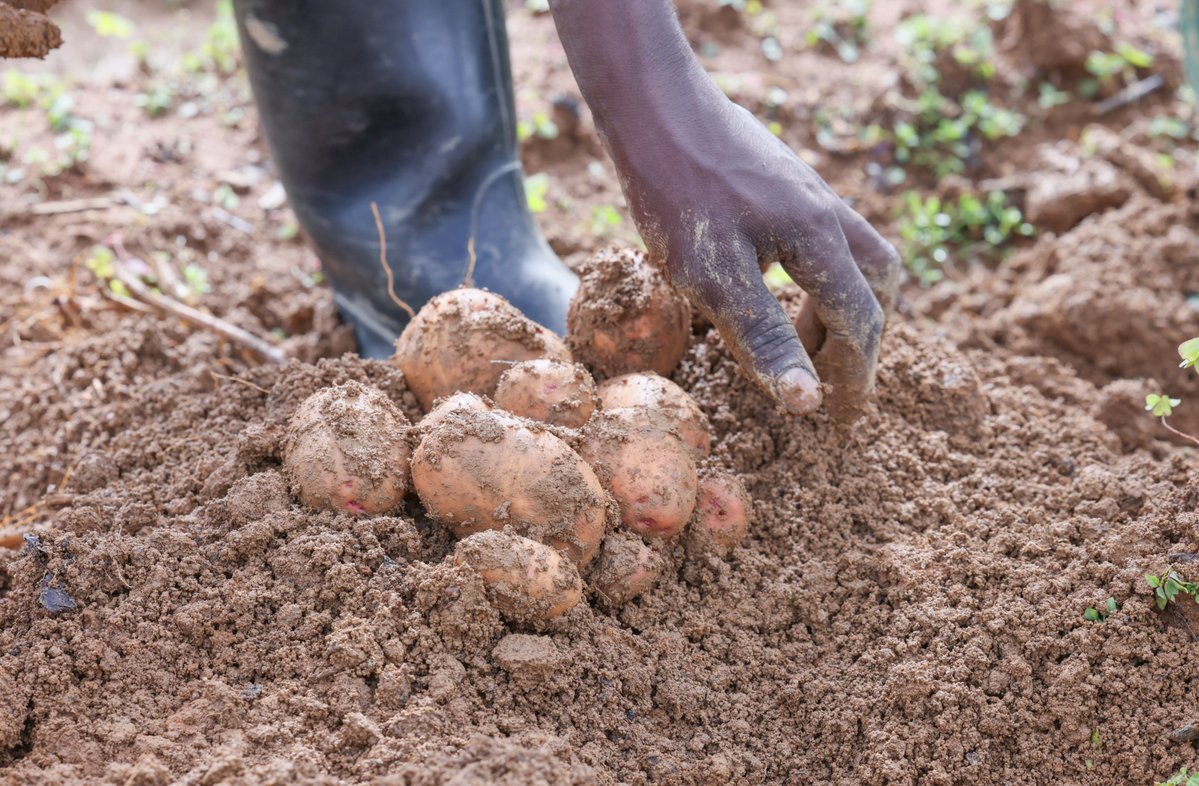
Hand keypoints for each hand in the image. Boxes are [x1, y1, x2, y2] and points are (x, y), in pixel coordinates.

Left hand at [550, 0, 899, 420]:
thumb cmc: (675, 190)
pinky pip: (824, 238)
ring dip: (841, 305)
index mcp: (819, 238)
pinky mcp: (783, 182)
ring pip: (855, 256)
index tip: (839, 418)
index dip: (854, 375)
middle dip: (862, 338)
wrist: (651, 105)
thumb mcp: (712, 278)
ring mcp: (808, 192)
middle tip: (830, 380)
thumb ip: (764, 338)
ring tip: (801, 341)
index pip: (860, 321)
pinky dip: (815, 276)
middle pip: (877, 284)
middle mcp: (827, 211)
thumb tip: (808, 401)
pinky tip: (772, 289)